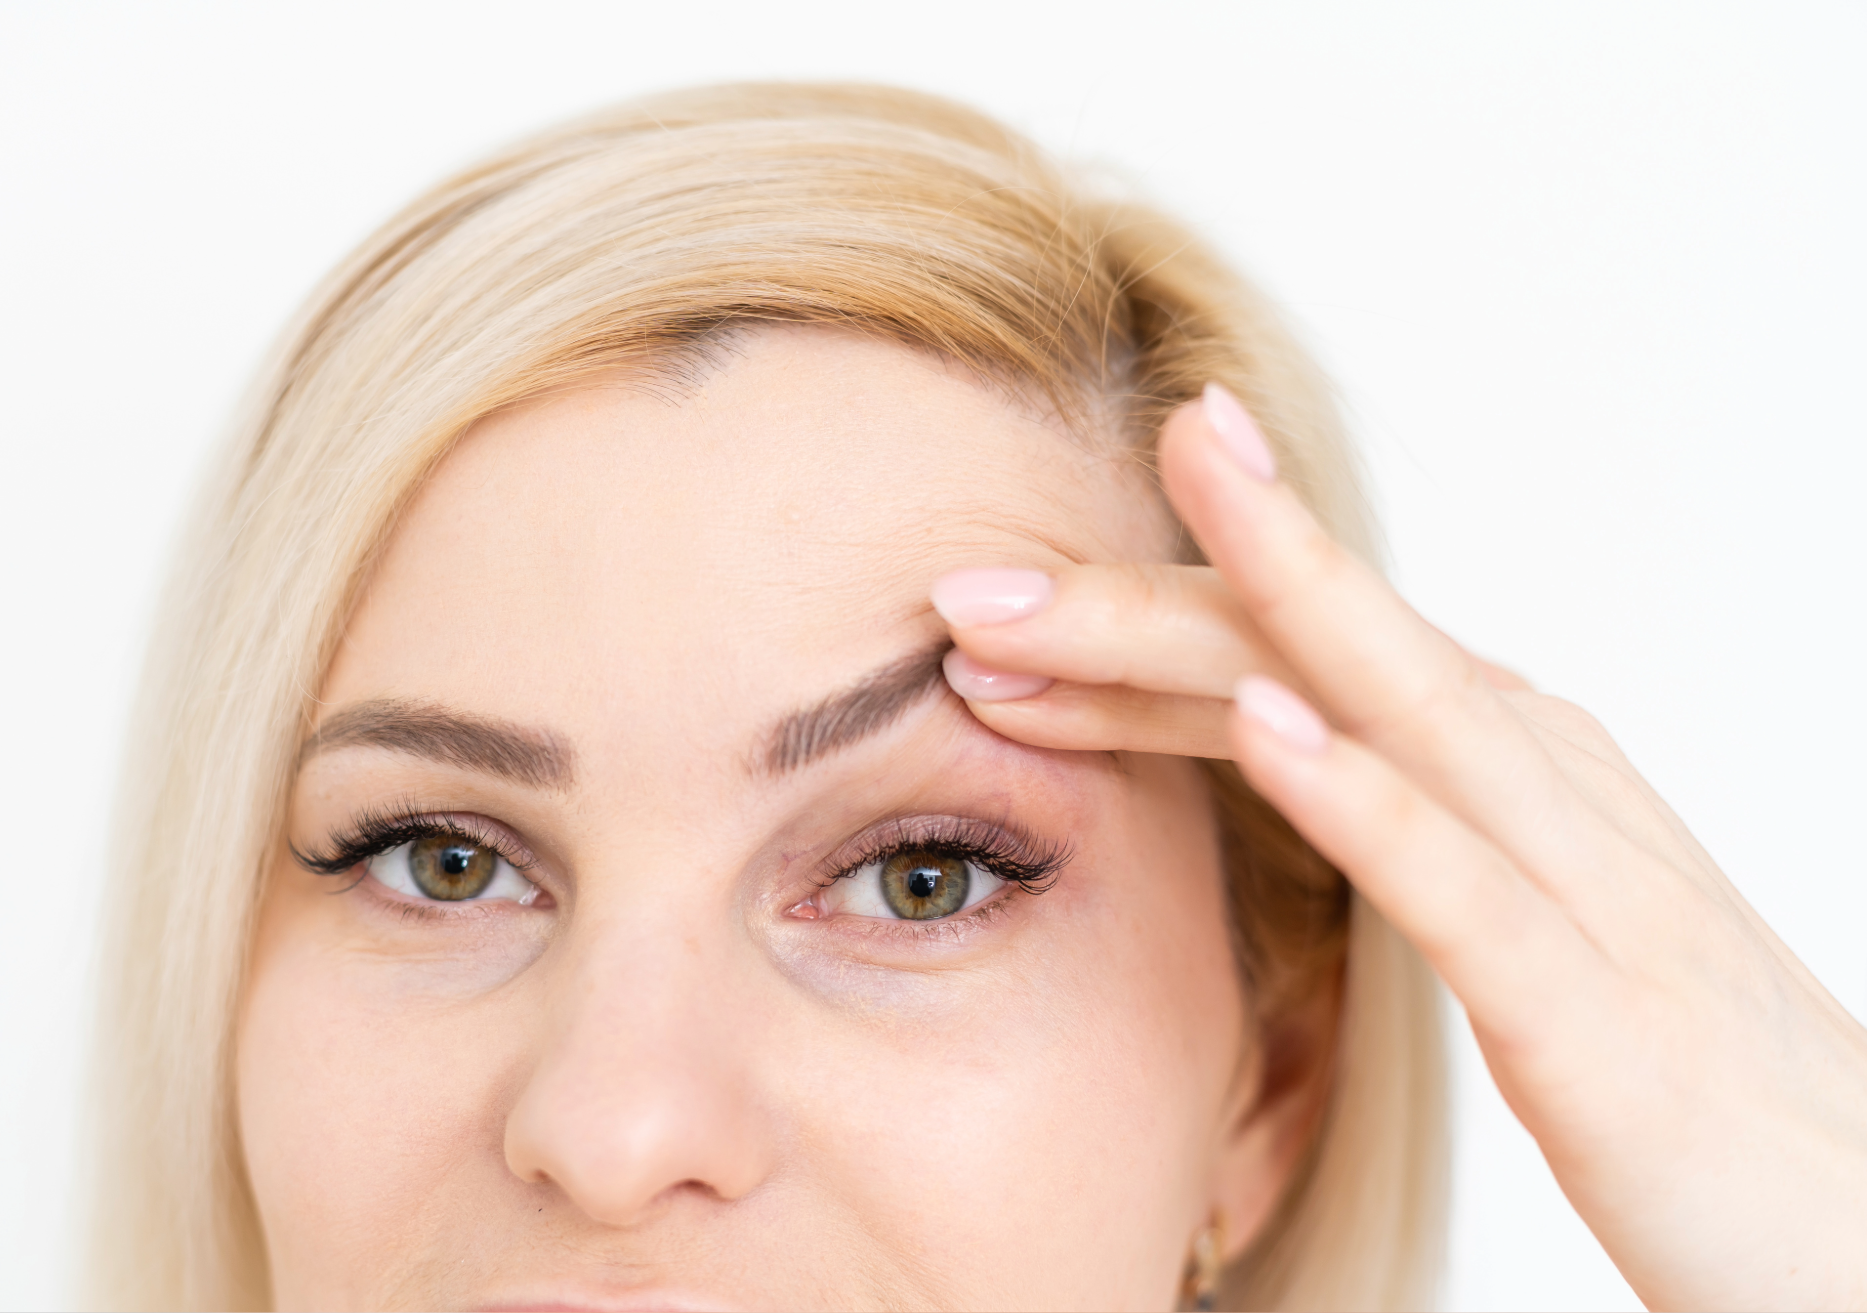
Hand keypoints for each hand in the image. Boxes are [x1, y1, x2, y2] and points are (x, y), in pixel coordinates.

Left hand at [931, 386, 1866, 1310]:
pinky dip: (1365, 797)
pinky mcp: (1604, 1018)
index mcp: (1512, 772)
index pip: (1293, 663)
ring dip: (1235, 624)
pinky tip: (1264, 734)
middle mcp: (1546, 789)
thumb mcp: (1518, 927)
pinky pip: (1470, 888)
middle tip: (968, 573)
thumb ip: (1406, 833)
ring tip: (1089, 574)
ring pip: (1390, 714)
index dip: (1134, 626)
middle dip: (1136, 604)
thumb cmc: (1676, 1072)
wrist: (1861, 1224)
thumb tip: (1259, 756)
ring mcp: (1582, 888)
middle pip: (1317, 655)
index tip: (986, 605)